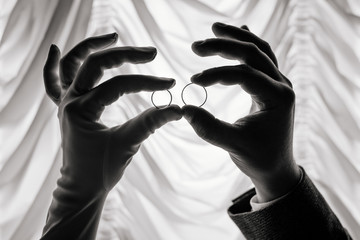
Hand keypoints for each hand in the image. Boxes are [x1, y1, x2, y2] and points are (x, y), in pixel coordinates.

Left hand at [43, 33, 181, 196]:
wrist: (81, 187)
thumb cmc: (101, 170)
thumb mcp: (128, 144)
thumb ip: (151, 122)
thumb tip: (178, 109)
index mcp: (82, 109)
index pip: (118, 85)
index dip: (146, 82)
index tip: (169, 83)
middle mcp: (70, 100)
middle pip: (95, 63)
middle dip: (124, 54)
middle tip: (150, 52)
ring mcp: (64, 102)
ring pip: (71, 64)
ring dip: (89, 47)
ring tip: (112, 35)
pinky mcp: (66, 107)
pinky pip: (53, 81)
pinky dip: (53, 64)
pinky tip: (56, 48)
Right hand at [183, 23, 300, 201]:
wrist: (276, 167)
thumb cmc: (258, 158)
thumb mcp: (233, 145)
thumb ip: (209, 128)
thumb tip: (183, 109)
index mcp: (277, 98)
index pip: (244, 75)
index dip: (216, 74)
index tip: (193, 80)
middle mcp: (282, 85)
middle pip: (253, 53)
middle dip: (224, 46)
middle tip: (196, 47)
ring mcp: (278, 83)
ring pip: (259, 50)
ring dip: (237, 38)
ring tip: (215, 29)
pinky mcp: (271, 86)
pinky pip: (262, 58)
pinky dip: (248, 44)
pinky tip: (240, 31)